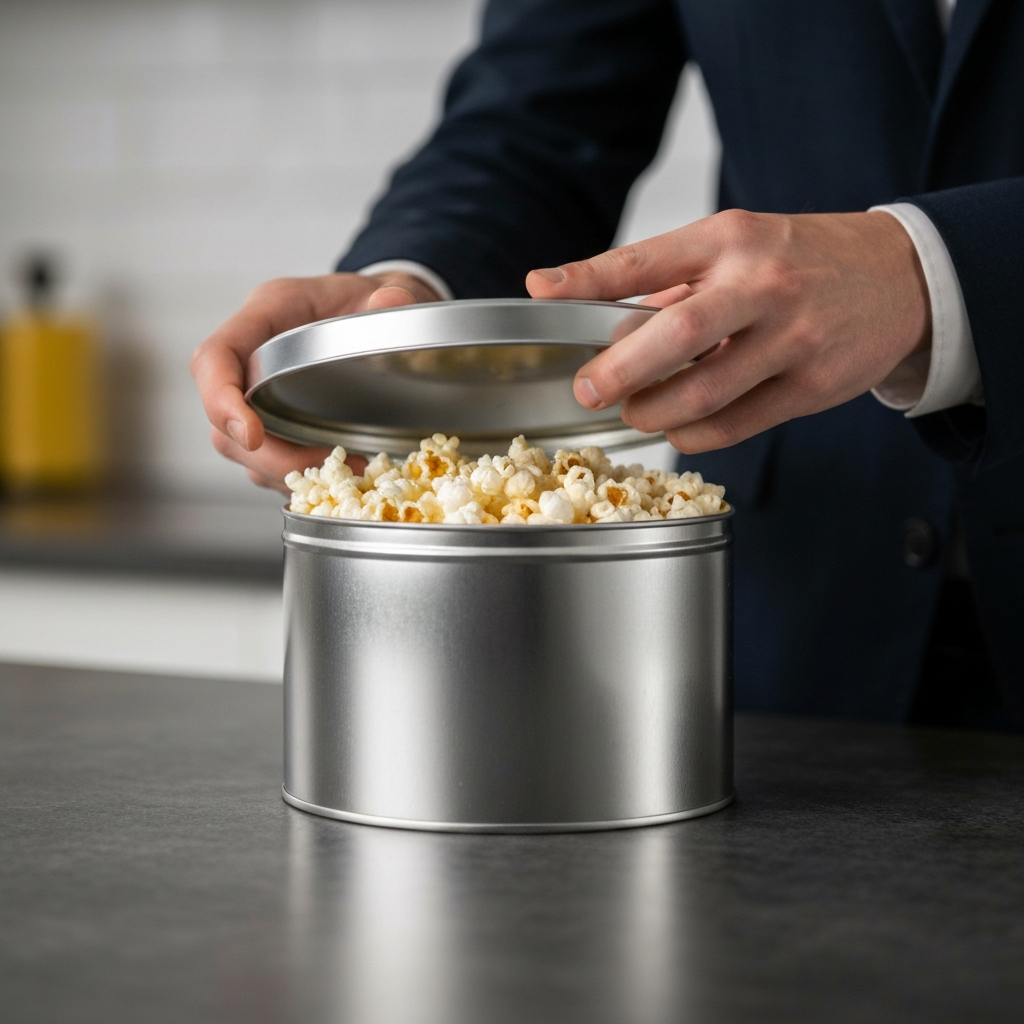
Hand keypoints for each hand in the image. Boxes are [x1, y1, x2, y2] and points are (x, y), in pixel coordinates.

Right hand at [191, 271, 441, 492]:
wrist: (379, 312)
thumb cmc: (371, 299)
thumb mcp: (391, 289)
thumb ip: (394, 295)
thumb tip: (390, 301)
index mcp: (269, 312)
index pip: (216, 357)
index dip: (221, 401)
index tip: (252, 437)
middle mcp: (253, 353)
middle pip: (221, 418)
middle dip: (267, 456)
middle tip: (326, 469)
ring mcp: (258, 390)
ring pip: (239, 449)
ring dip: (285, 472)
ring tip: (345, 472)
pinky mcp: (273, 418)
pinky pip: (265, 461)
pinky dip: (295, 478)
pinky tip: (336, 478)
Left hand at [526, 210, 930, 452]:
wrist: (899, 276)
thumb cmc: (800, 260)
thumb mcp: (738, 245)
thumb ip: (669, 279)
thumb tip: (585, 307)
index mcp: (730, 239)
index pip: (645, 260)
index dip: (586, 278)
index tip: (541, 290)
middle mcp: (761, 284)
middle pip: (674, 333)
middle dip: (618, 370)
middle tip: (588, 389)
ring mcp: (792, 338)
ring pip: (702, 392)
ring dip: (653, 411)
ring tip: (635, 410)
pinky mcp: (811, 386)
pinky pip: (734, 425)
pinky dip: (692, 434)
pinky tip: (678, 426)